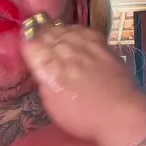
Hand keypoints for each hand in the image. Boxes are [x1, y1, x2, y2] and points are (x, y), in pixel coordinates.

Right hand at [20, 17, 142, 142]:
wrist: (119, 114)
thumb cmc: (83, 117)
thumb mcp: (53, 105)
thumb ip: (44, 81)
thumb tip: (40, 66)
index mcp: (49, 71)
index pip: (32, 46)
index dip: (27, 39)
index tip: (25, 38)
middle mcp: (65, 55)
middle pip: (47, 34)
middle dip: (39, 30)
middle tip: (35, 29)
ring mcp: (84, 48)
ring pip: (64, 29)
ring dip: (55, 28)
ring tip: (50, 28)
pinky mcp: (101, 46)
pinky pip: (83, 30)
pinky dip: (74, 29)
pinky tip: (71, 31)